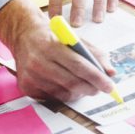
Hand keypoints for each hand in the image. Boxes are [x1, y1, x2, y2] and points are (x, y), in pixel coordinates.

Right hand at [0, 0, 116, 101]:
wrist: (23, 35)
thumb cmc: (52, 36)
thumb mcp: (74, 38)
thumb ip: (94, 54)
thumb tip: (111, 72)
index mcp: (51, 45)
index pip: (79, 65)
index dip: (97, 77)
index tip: (110, 85)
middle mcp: (38, 62)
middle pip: (72, 82)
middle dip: (91, 88)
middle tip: (101, 88)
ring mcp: (31, 76)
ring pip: (63, 93)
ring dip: (79, 92)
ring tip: (84, 85)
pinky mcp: (26, 87)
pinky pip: (53, 98)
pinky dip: (65, 94)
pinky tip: (66, 85)